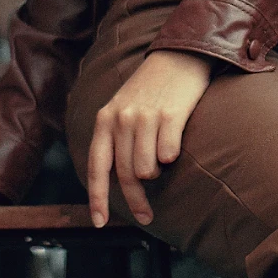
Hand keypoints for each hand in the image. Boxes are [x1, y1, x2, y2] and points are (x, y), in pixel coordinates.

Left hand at [88, 50, 213, 227]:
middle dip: (137, 201)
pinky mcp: (170, 115)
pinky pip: (169, 154)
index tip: (100, 222)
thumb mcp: (124, 107)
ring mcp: (145, 117)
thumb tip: (121, 179)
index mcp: (105, 119)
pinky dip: (173, 155)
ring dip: (158, 171)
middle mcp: (121, 119)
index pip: (97, 167)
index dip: (97, 198)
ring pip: (147, 169)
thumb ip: (116, 138)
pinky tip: (176, 140)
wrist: (180, 54)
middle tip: (147, 215)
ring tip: (164, 155)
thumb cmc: (154, 87)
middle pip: (126, 175)